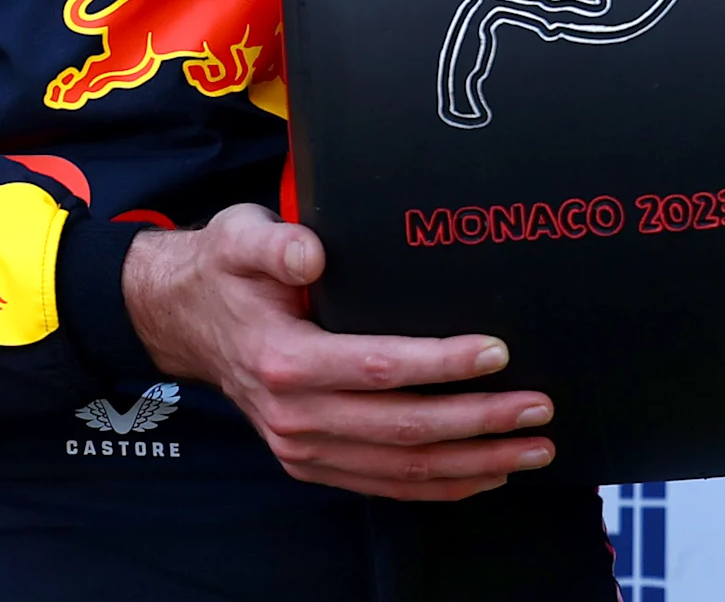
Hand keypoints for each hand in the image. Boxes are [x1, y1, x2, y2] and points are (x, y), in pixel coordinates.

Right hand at [123, 204, 554, 499]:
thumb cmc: (225, 271)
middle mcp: (295, 416)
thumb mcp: (238, 238)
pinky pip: (385, 486)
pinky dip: (440, 487)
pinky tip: (486, 473)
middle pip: (404, 429)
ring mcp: (303, 448)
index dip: (441, 363)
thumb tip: (312, 251)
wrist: (184, 322)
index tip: (497, 352)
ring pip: (403, 469)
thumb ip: (274, 243)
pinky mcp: (312, 462)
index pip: (378, 368)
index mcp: (284, 360)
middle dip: (480, 422)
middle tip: (539, 407)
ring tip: (533, 447)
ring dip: (474, 463)